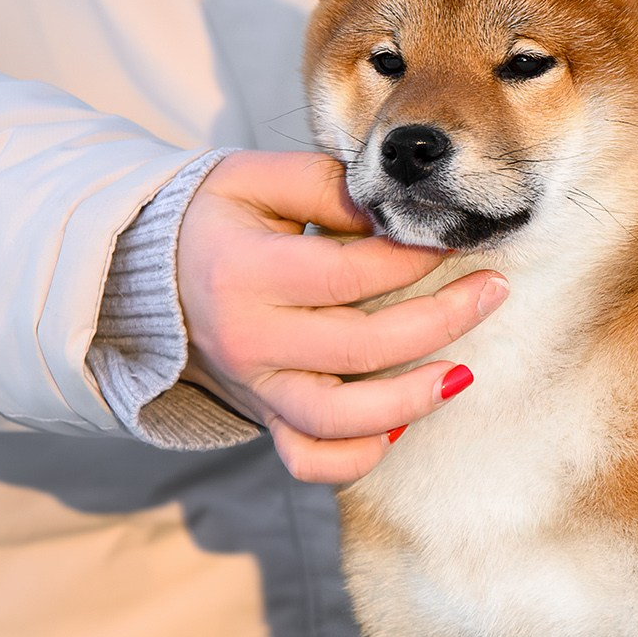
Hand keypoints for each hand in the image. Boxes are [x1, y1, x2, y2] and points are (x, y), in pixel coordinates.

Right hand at [176, 150, 505, 483]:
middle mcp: (248, 340)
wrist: (145, 271)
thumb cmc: (214, 217)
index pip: (348, 273)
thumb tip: (397, 213)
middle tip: (492, 290)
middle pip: (361, 346)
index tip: (455, 239)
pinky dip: (358, 455)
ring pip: (340, 420)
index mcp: (245, 272)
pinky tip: (399, 424)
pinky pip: (311, 460)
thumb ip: (326, 184)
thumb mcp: (255, 177)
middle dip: (442, 320)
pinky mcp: (262, 417)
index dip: (411, 259)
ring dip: (412, 401)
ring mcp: (255, 388)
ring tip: (463, 373)